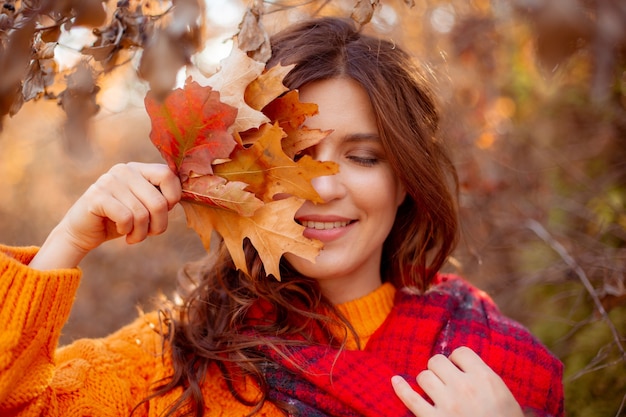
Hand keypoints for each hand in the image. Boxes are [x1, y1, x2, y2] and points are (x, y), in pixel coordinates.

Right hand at [30, 163, 181, 269]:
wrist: (83, 232)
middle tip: (150, 234)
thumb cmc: (121, 220)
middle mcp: (125, 170)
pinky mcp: (96, 196)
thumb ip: (162, 198)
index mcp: (139, 169)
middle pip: (159, 202)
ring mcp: (109, 181)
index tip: (165, 212)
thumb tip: (191, 195)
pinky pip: (126, 217)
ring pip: (142, 214)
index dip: (173, 199)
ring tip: (134, 236)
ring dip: (142, 233)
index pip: (169, 175)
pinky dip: (127, 230)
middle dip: (158, 226)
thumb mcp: (145, 207)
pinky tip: (122, 231)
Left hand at [391, 346, 523, 416]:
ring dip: (427, 382)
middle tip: (446, 380)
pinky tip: (396, 381)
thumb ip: (485, 378)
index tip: (459, 368)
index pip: (460, 352)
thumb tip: (468, 364)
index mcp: (484, 378)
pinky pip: (410, 399)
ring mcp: (447, 404)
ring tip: (435, 390)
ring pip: (423, 377)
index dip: (457, 360)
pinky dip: (401, 389)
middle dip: (439, 369)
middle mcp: (463, 387)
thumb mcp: (506, 397)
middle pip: (437, 361)